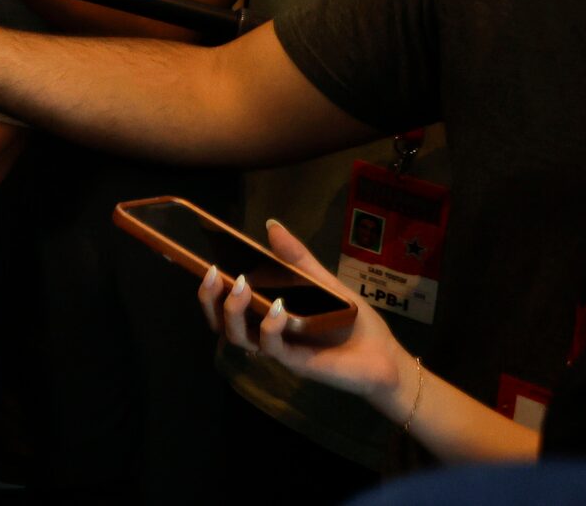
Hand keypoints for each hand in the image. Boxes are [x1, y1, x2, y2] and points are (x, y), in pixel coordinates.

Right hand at [199, 221, 407, 406]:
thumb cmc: (353, 322)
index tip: (200, 262)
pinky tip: (278, 308)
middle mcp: (265, 331)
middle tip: (212, 273)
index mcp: (266, 312)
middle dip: (209, 298)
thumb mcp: (322, 282)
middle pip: (219, 321)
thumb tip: (271, 223)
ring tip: (240, 287)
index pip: (224, 303)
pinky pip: (271, 347)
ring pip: (236, 336)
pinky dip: (269, 326)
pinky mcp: (295, 362)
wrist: (385, 357)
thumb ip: (296, 258)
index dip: (207, 287)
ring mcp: (278, 348)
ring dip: (232, 311)